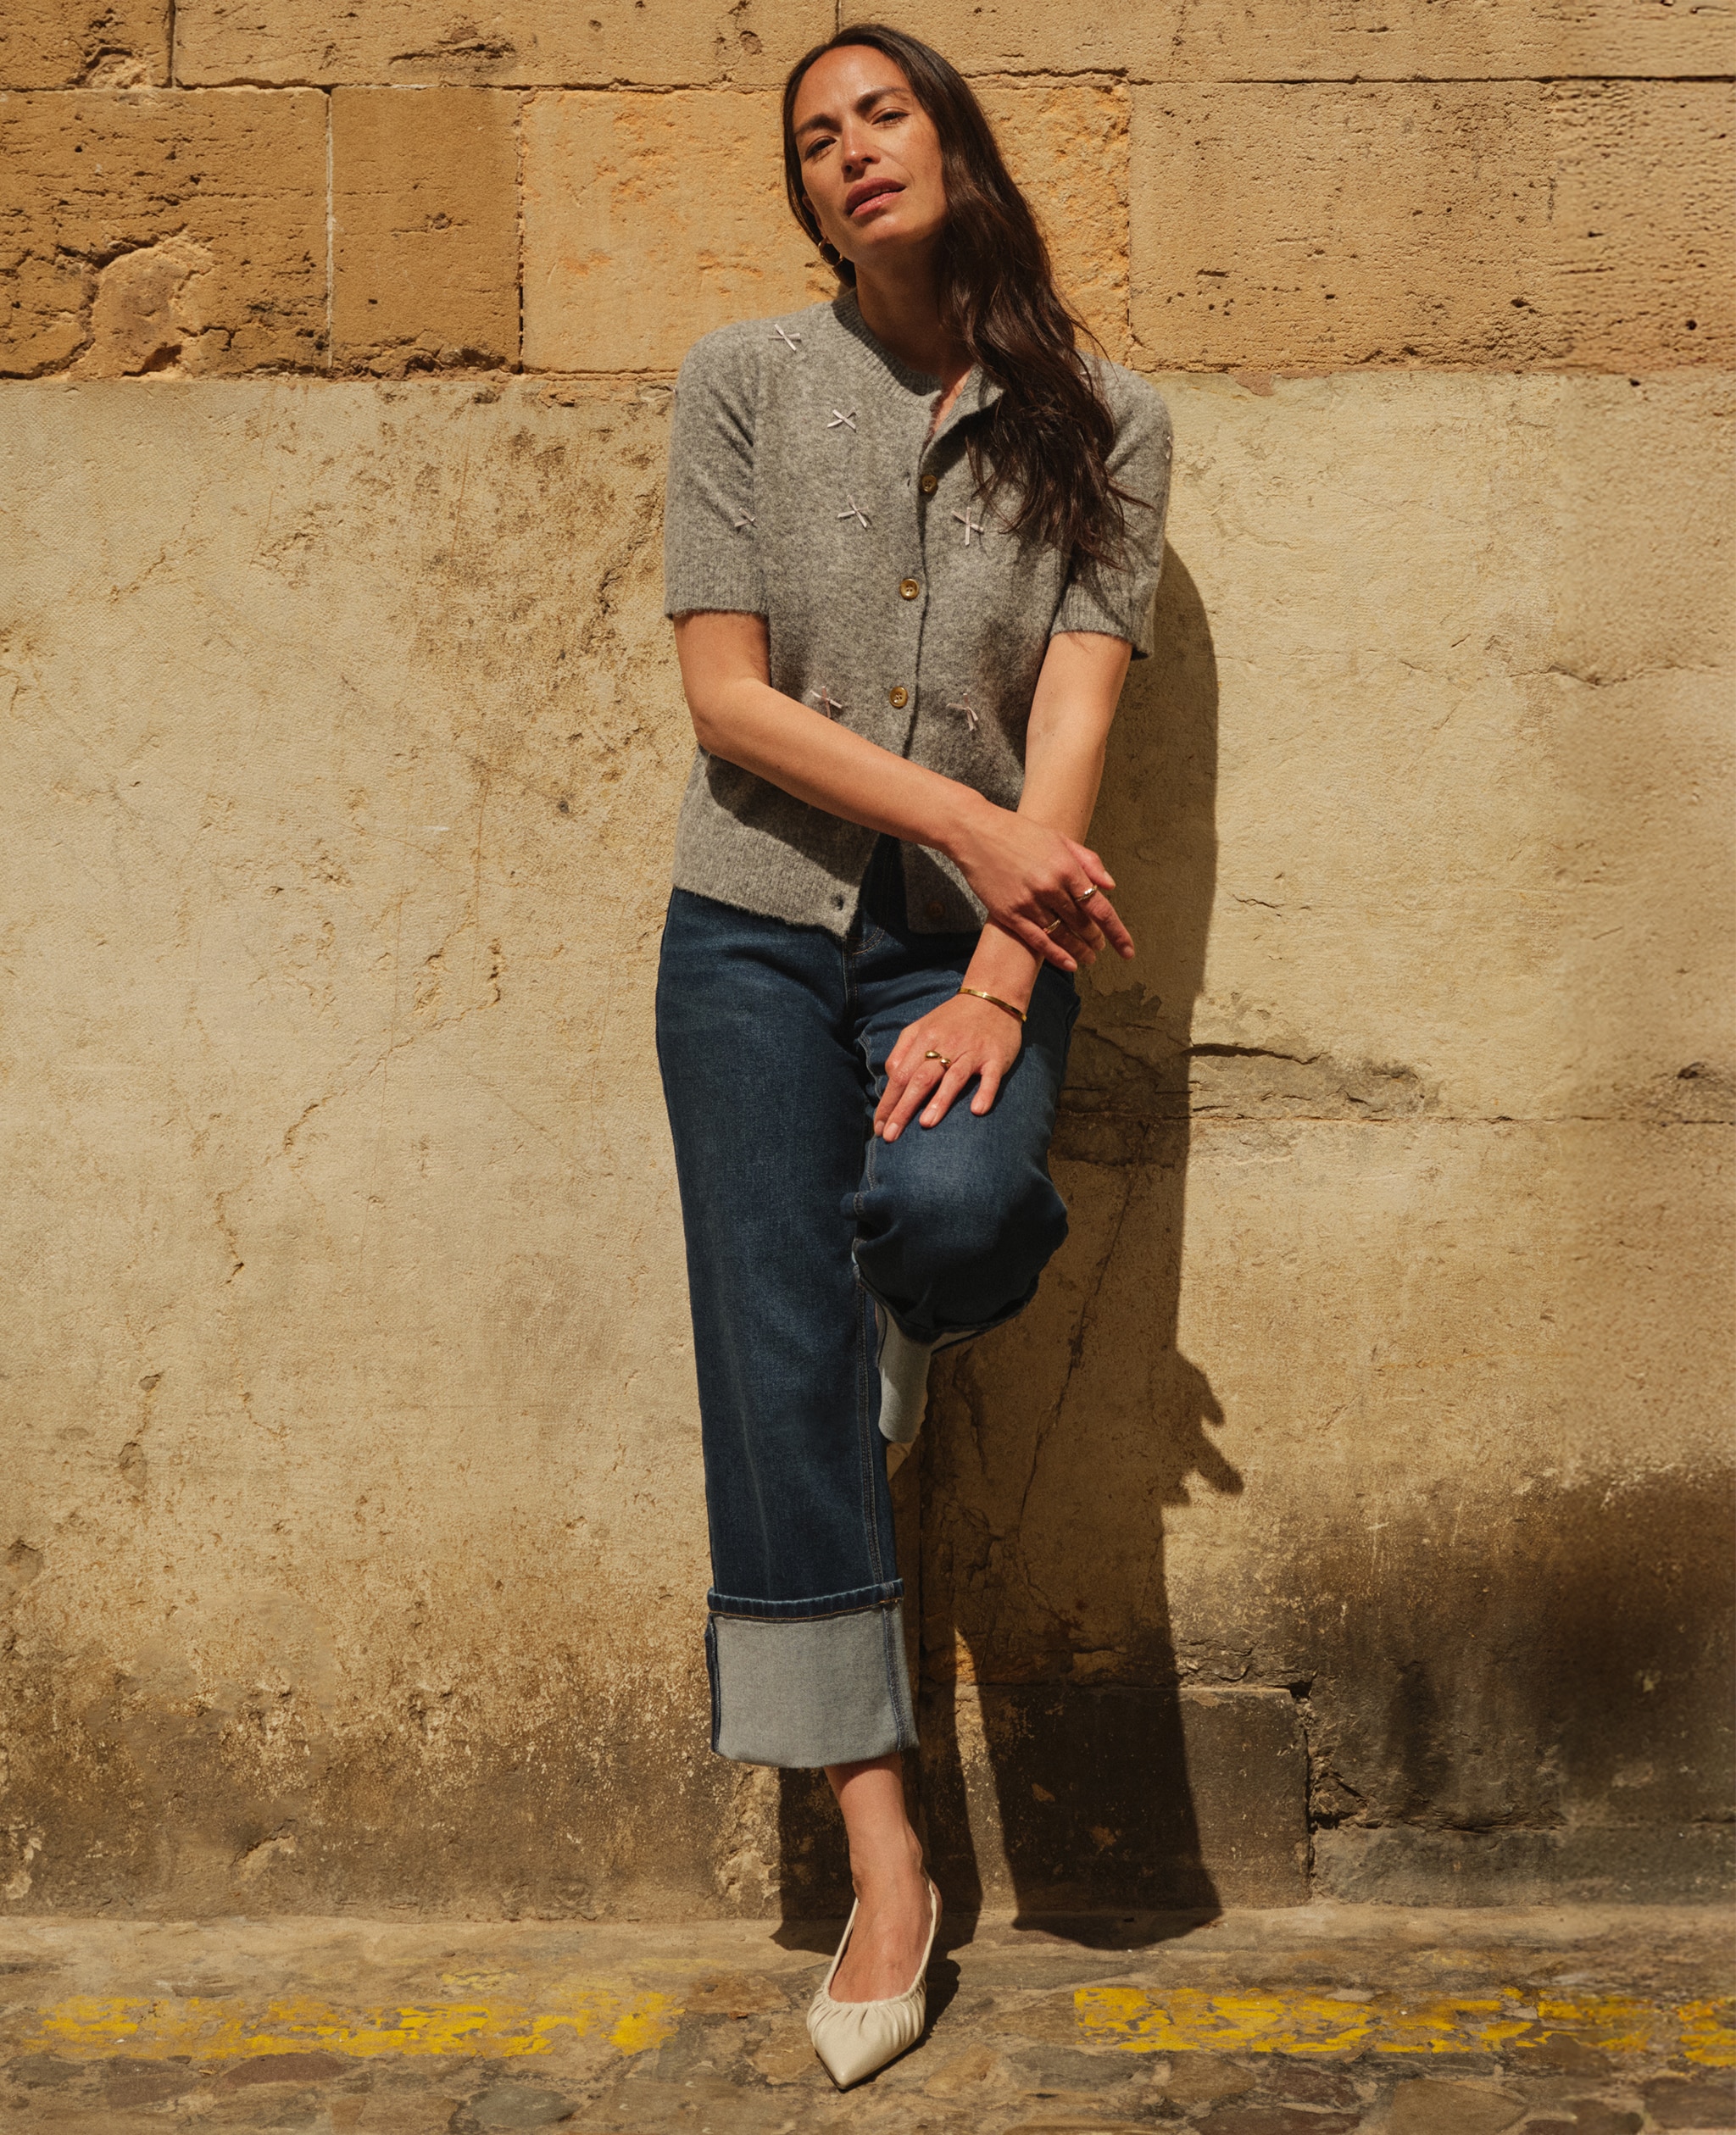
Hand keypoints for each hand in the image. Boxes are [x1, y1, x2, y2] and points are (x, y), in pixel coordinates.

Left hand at [874, 995, 1023, 1141]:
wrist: (992, 996)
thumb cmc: (952, 1019)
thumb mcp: (922, 1028)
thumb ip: (903, 1051)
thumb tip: (891, 1080)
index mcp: (924, 1039)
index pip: (900, 1075)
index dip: (888, 1102)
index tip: (879, 1127)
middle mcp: (946, 1045)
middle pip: (920, 1079)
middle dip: (903, 1109)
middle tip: (891, 1136)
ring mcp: (972, 1051)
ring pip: (953, 1078)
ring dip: (939, 1101)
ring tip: (926, 1124)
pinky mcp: (996, 1057)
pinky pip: (990, 1077)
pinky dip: (985, 1092)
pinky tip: (977, 1110)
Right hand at [951, 805, 1133, 973]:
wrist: (975, 833)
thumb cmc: (1019, 833)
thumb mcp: (1059, 839)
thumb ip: (1088, 862)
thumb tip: (1109, 887)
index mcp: (1066, 867)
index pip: (1099, 908)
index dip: (1116, 932)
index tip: (1127, 950)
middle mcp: (1050, 887)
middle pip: (1082, 924)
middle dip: (1096, 939)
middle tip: (1101, 947)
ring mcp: (1028, 902)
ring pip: (1062, 936)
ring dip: (1079, 951)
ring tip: (1089, 958)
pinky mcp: (1009, 914)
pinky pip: (1038, 941)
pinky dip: (1056, 955)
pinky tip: (1069, 964)